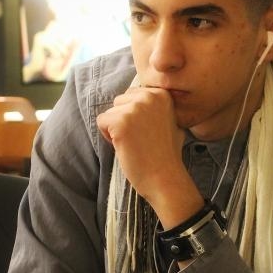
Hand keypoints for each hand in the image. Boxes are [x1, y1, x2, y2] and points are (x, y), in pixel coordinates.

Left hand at [96, 87, 197, 224]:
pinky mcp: (120, 122)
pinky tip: (125, 147)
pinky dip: (108, 137)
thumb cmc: (166, 155)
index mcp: (161, 94)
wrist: (164, 178)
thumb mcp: (171, 122)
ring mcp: (134, 109)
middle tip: (140, 140)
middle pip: (119, 101)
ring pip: (109, 112)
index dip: (134, 117)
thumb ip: (157, 108)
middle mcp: (149, 96)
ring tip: (134, 144)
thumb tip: (142, 97)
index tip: (148, 132)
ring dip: (116, 130)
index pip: (131, 96)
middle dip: (124, 120)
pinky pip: (101, 122)